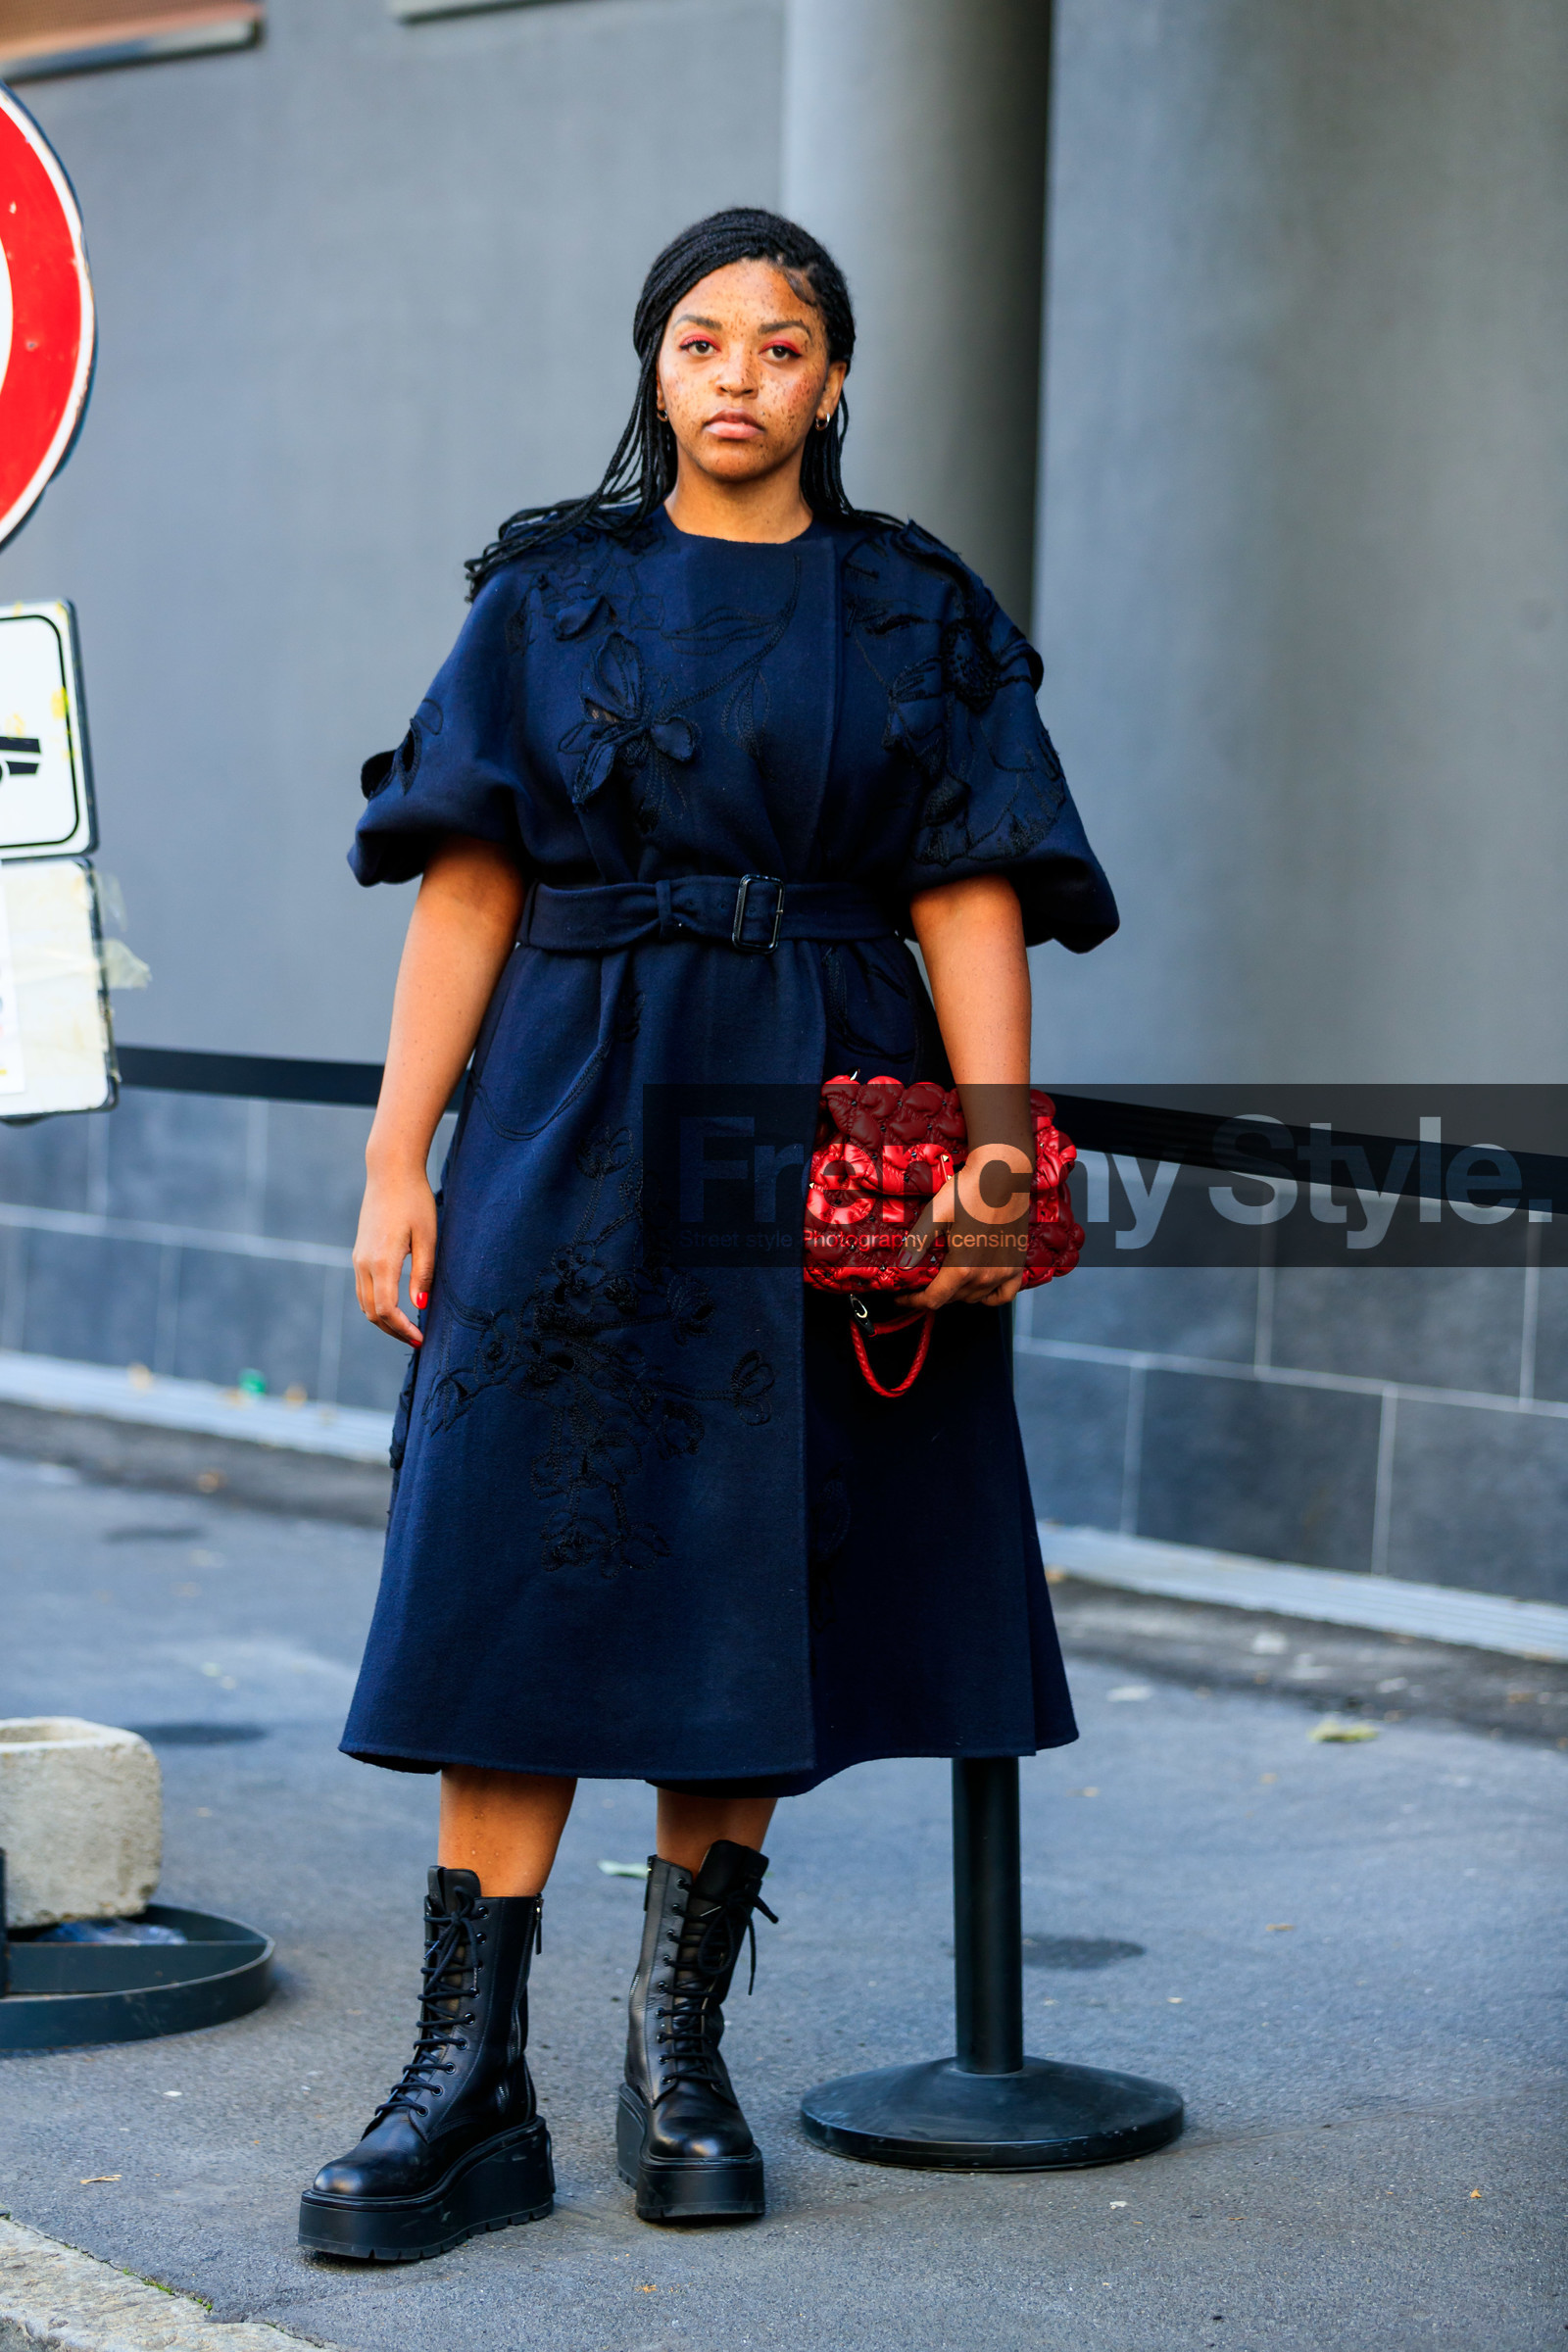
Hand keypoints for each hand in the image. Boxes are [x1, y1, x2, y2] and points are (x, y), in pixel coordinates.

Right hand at [353, 1160, 436, 1345]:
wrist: (389, 1173)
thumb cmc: (414, 1201)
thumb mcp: (427, 1237)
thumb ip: (423, 1273)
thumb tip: (421, 1306)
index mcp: (381, 1261)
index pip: (386, 1310)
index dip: (402, 1329)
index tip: (421, 1339)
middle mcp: (364, 1263)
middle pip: (372, 1312)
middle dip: (393, 1331)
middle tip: (417, 1339)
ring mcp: (358, 1259)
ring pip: (364, 1303)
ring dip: (384, 1320)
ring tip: (408, 1328)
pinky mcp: (359, 1253)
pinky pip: (363, 1289)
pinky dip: (376, 1305)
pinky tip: (395, 1307)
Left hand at [917, 1145, 1030, 1312]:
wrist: (1003, 1174)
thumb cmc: (969, 1190)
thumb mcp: (935, 1214)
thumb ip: (918, 1242)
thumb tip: (903, 1264)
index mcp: (962, 1267)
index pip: (934, 1299)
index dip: (914, 1301)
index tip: (903, 1298)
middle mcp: (985, 1275)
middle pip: (953, 1299)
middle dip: (934, 1293)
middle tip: (922, 1282)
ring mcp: (1004, 1272)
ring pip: (975, 1297)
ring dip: (958, 1293)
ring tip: (946, 1279)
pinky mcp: (1017, 1264)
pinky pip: (1004, 1294)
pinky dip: (990, 1296)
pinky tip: (979, 1286)